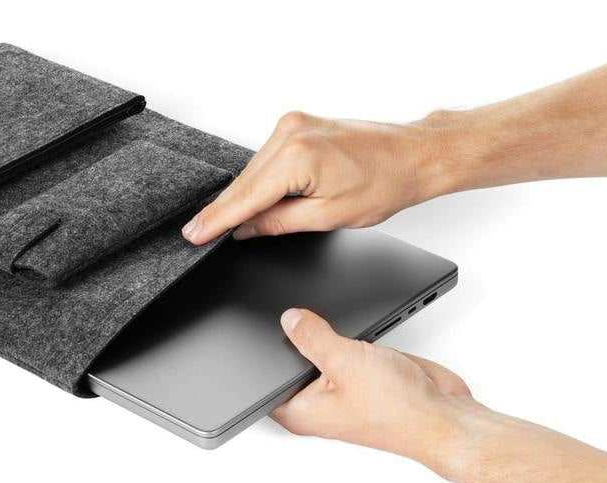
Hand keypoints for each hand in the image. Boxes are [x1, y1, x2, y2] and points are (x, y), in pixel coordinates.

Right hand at [181, 111, 450, 244]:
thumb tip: (247, 228)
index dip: (217, 220)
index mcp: (298, 156)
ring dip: (245, 196)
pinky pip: (265, 158)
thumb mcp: (328, 216)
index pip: (246, 197)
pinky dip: (260, 180)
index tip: (194, 234)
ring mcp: (293, 124)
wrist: (412, 156)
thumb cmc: (385, 183)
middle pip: (244, 182)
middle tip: (198, 234)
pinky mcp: (297, 124)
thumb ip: (278, 222)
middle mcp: (291, 132)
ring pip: (253, 171)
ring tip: (230, 222)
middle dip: (225, 210)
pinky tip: (256, 198)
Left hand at [270, 307, 485, 475]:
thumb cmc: (397, 410)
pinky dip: (352, 340)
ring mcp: (342, 390)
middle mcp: (319, 404)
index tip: (264, 328)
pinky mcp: (364, 377)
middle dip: (298, 341)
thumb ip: (312, 337)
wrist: (442, 415)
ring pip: (323, 354)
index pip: (264, 381)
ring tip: (342, 334)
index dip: (263, 354)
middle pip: (293, 361)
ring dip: (330, 340)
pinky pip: (348, 351)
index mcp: (300, 411)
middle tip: (302, 321)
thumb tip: (290, 319)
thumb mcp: (343, 361)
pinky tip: (360, 336)